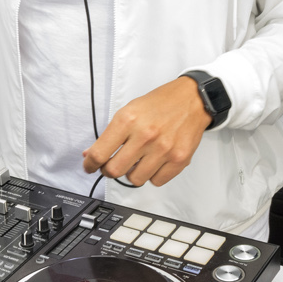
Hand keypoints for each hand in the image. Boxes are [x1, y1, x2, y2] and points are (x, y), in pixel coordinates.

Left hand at [81, 77, 211, 186]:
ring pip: (135, 179)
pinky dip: (153, 175)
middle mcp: (145, 135)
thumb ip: (110, 134)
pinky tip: (154, 161)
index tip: (90, 166)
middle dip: (109, 170)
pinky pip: (156, 181)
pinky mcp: (179, 159)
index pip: (99, 153)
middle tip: (112, 165)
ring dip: (133, 173)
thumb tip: (91, 154)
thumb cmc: (160, 104)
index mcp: (128, 120)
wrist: (192, 100)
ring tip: (138, 160)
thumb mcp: (129, 111)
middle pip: (114, 171)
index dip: (90, 164)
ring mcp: (163, 149)